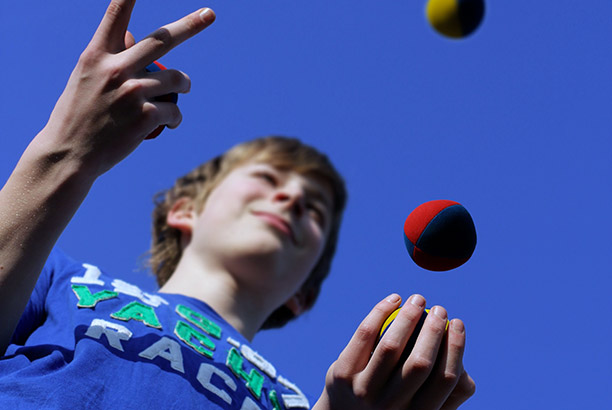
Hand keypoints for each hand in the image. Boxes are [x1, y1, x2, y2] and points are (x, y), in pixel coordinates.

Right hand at [41, 0, 215, 176]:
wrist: (69, 154)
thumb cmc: (78, 115)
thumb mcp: (86, 79)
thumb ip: (110, 56)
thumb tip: (131, 33)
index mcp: (96, 55)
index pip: (117, 15)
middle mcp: (115, 68)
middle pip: (162, 40)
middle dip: (191, 25)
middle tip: (210, 14)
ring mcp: (132, 92)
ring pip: (178, 81)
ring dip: (183, 88)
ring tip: (177, 97)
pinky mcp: (146, 115)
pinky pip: (176, 111)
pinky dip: (176, 119)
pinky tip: (169, 124)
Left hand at [315, 294, 474, 409]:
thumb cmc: (392, 404)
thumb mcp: (419, 407)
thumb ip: (444, 393)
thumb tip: (464, 366)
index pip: (444, 380)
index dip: (455, 347)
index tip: (457, 322)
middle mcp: (390, 409)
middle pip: (419, 363)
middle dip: (433, 331)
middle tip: (440, 309)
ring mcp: (363, 393)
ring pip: (390, 346)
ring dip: (408, 317)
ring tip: (418, 299)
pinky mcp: (342, 375)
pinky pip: (365, 335)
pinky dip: (381, 312)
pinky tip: (394, 300)